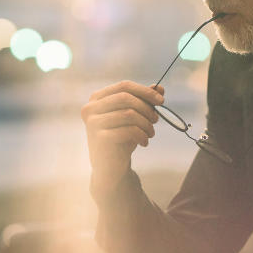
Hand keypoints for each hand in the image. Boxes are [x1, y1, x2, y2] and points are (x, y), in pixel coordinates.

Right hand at [81, 81, 163, 197]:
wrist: (110, 166)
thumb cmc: (122, 138)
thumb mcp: (134, 117)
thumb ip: (145, 101)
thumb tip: (159, 87)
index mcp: (97, 98)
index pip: (124, 86)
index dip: (145, 91)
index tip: (161, 101)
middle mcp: (91, 108)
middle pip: (126, 97)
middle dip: (146, 108)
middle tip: (156, 119)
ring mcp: (93, 123)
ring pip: (128, 114)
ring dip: (146, 123)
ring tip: (150, 133)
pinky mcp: (99, 138)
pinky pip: (128, 130)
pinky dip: (141, 135)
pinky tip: (144, 142)